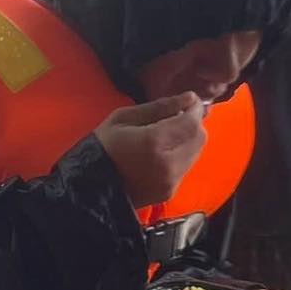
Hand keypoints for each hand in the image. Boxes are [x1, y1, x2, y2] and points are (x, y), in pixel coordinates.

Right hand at [94, 94, 206, 208]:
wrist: (91, 188)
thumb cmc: (102, 147)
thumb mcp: (124, 118)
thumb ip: (159, 107)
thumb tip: (189, 97)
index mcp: (154, 141)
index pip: (192, 121)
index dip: (194, 109)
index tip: (187, 102)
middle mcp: (168, 163)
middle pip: (199, 137)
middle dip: (192, 124)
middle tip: (176, 117)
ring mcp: (170, 181)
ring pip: (196, 152)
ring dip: (188, 139)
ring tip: (168, 134)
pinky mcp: (170, 191)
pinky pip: (186, 166)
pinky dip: (181, 155)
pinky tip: (163, 152)